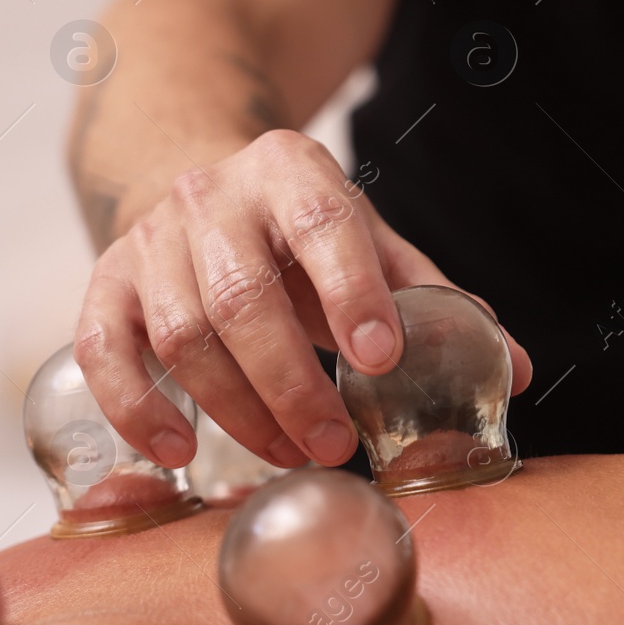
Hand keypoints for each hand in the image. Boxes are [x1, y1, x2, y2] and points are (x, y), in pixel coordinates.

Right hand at [74, 129, 532, 468]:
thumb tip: (517, 370)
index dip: (352, 291)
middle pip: (243, 297)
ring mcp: (150, 240)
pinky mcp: (107, 283)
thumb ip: (434, 299)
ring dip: (238, 410)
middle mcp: (211, 196)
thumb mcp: (369, 242)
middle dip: (293, 383)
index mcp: (291, 170)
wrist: (206, 193)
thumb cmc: (303, 232)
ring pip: (184, 334)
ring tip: (290, 454)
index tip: (380, 358)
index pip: (322, 225)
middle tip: (336, 445)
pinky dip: (139, 408)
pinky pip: (106, 350)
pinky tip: (180, 452)